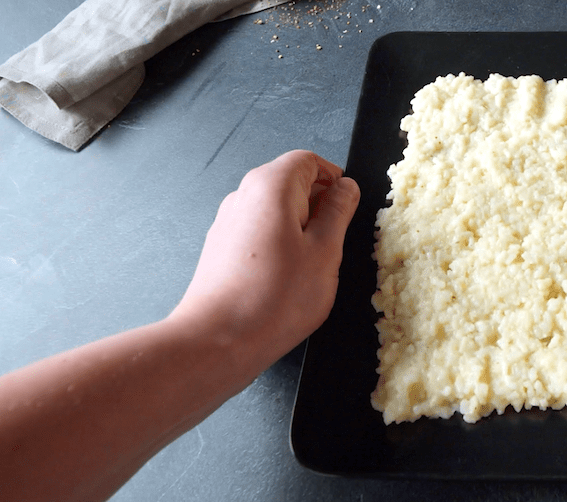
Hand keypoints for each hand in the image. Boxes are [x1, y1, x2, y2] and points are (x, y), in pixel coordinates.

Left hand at [170, 150, 359, 360]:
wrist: (218, 340)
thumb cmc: (275, 298)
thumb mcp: (326, 252)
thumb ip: (339, 212)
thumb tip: (346, 188)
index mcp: (271, 186)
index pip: (308, 160)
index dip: (334, 178)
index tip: (348, 205)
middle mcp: (243, 195)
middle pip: (289, 182)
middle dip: (317, 204)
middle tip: (335, 242)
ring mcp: (228, 221)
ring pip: (275, 209)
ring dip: (299, 227)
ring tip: (311, 265)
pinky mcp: (221, 247)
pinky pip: (258, 231)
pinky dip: (278, 243)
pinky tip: (286, 277)